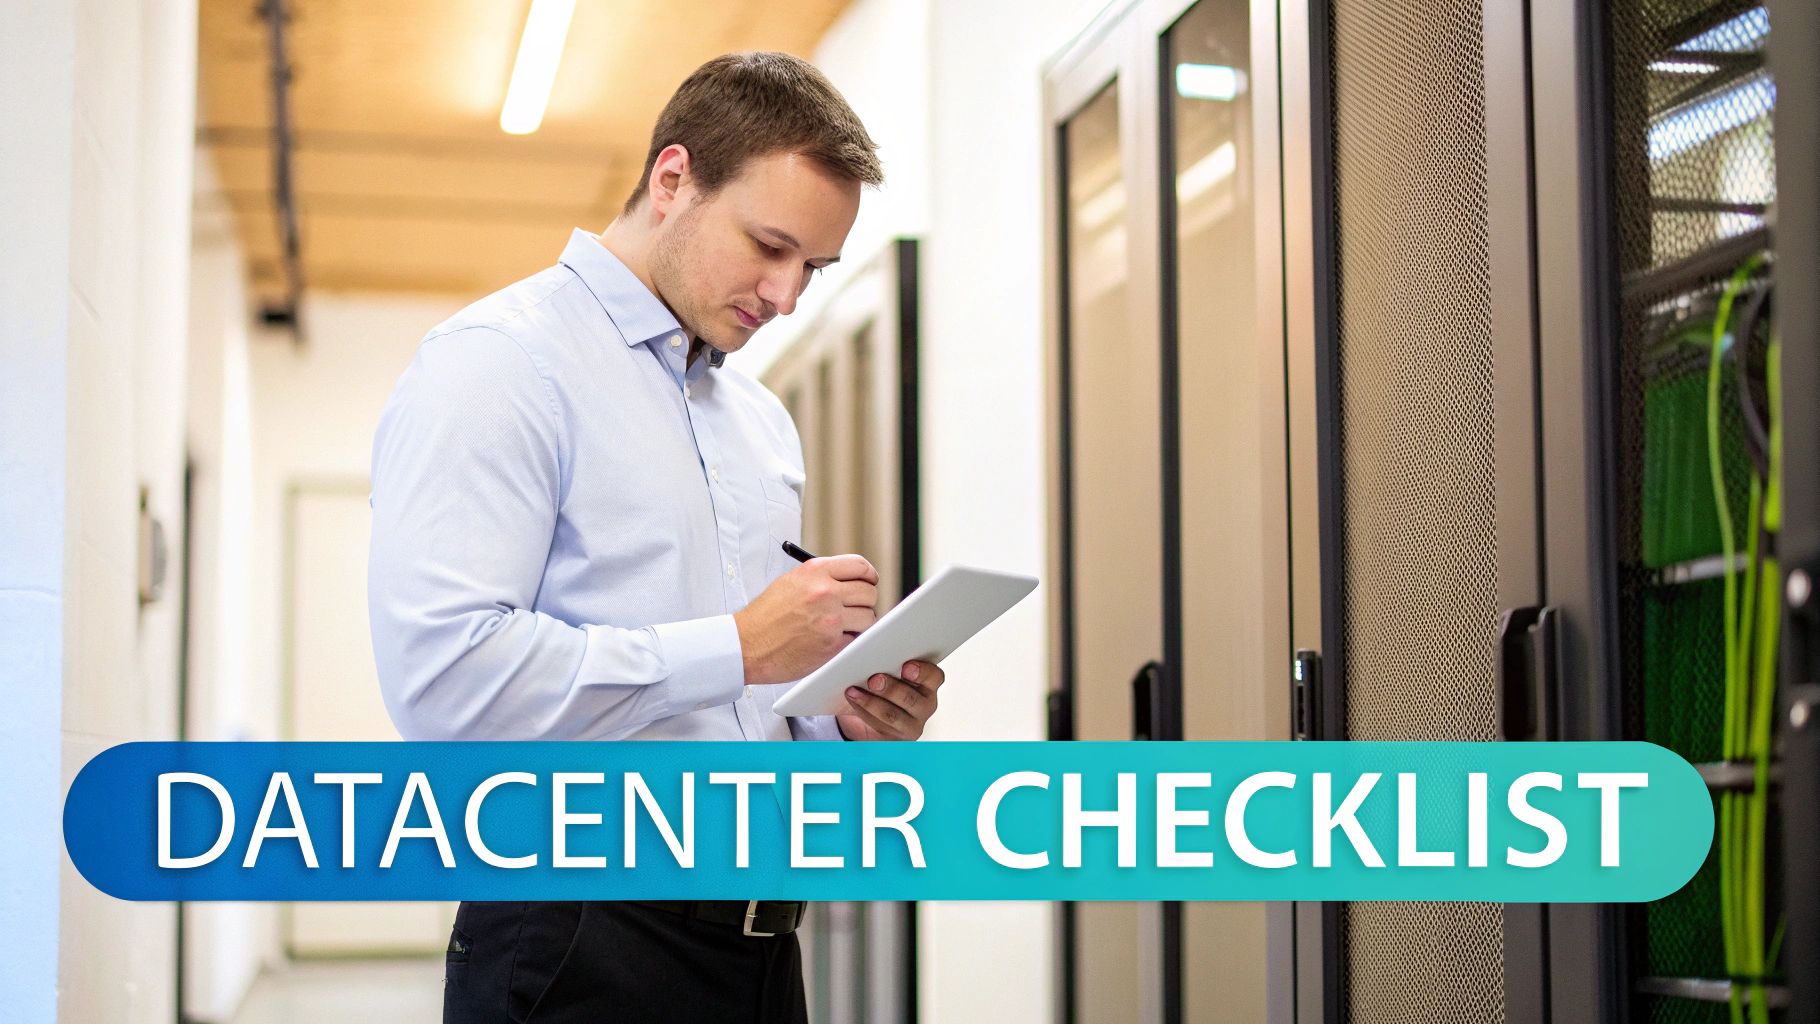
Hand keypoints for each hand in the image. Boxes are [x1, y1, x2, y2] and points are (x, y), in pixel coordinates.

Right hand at [734, 554, 878, 683]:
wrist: (746, 645)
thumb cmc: (765, 616)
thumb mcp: (791, 582)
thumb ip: (822, 578)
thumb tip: (851, 581)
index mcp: (815, 571)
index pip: (860, 566)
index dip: (869, 575)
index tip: (870, 581)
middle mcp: (825, 592)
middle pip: (869, 592)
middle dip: (865, 601)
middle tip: (856, 608)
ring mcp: (831, 619)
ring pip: (868, 617)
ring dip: (860, 623)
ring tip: (843, 626)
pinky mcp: (832, 644)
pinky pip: (857, 639)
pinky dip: (849, 640)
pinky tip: (833, 640)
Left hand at [837, 660, 943, 740]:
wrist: (867, 714)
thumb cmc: (881, 685)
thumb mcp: (889, 667)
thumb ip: (887, 655)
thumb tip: (869, 641)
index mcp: (927, 684)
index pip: (935, 677)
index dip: (923, 672)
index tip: (906, 666)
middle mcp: (924, 706)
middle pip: (913, 699)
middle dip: (892, 689)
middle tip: (874, 679)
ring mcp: (910, 725)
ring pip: (893, 716)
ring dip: (871, 702)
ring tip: (854, 691)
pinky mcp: (893, 739)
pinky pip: (878, 726)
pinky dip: (863, 712)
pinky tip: (853, 700)